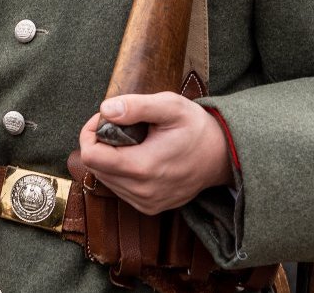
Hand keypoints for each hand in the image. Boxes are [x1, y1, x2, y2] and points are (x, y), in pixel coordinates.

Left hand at [78, 93, 234, 214]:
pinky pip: (119, 189)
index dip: (91, 132)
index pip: (90, 155)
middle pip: (95, 167)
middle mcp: (142, 192)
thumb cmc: (196, 128)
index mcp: (143, 167)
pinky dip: (120, 171)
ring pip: (105, 179)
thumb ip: (136, 106)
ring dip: (109, 158)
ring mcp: (146, 203)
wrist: (223, 156)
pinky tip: (138, 156)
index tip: (106, 118)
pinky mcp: (149, 208)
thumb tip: (106, 109)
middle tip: (120, 126)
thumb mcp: (170, 106)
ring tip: (132, 141)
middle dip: (100, 143)